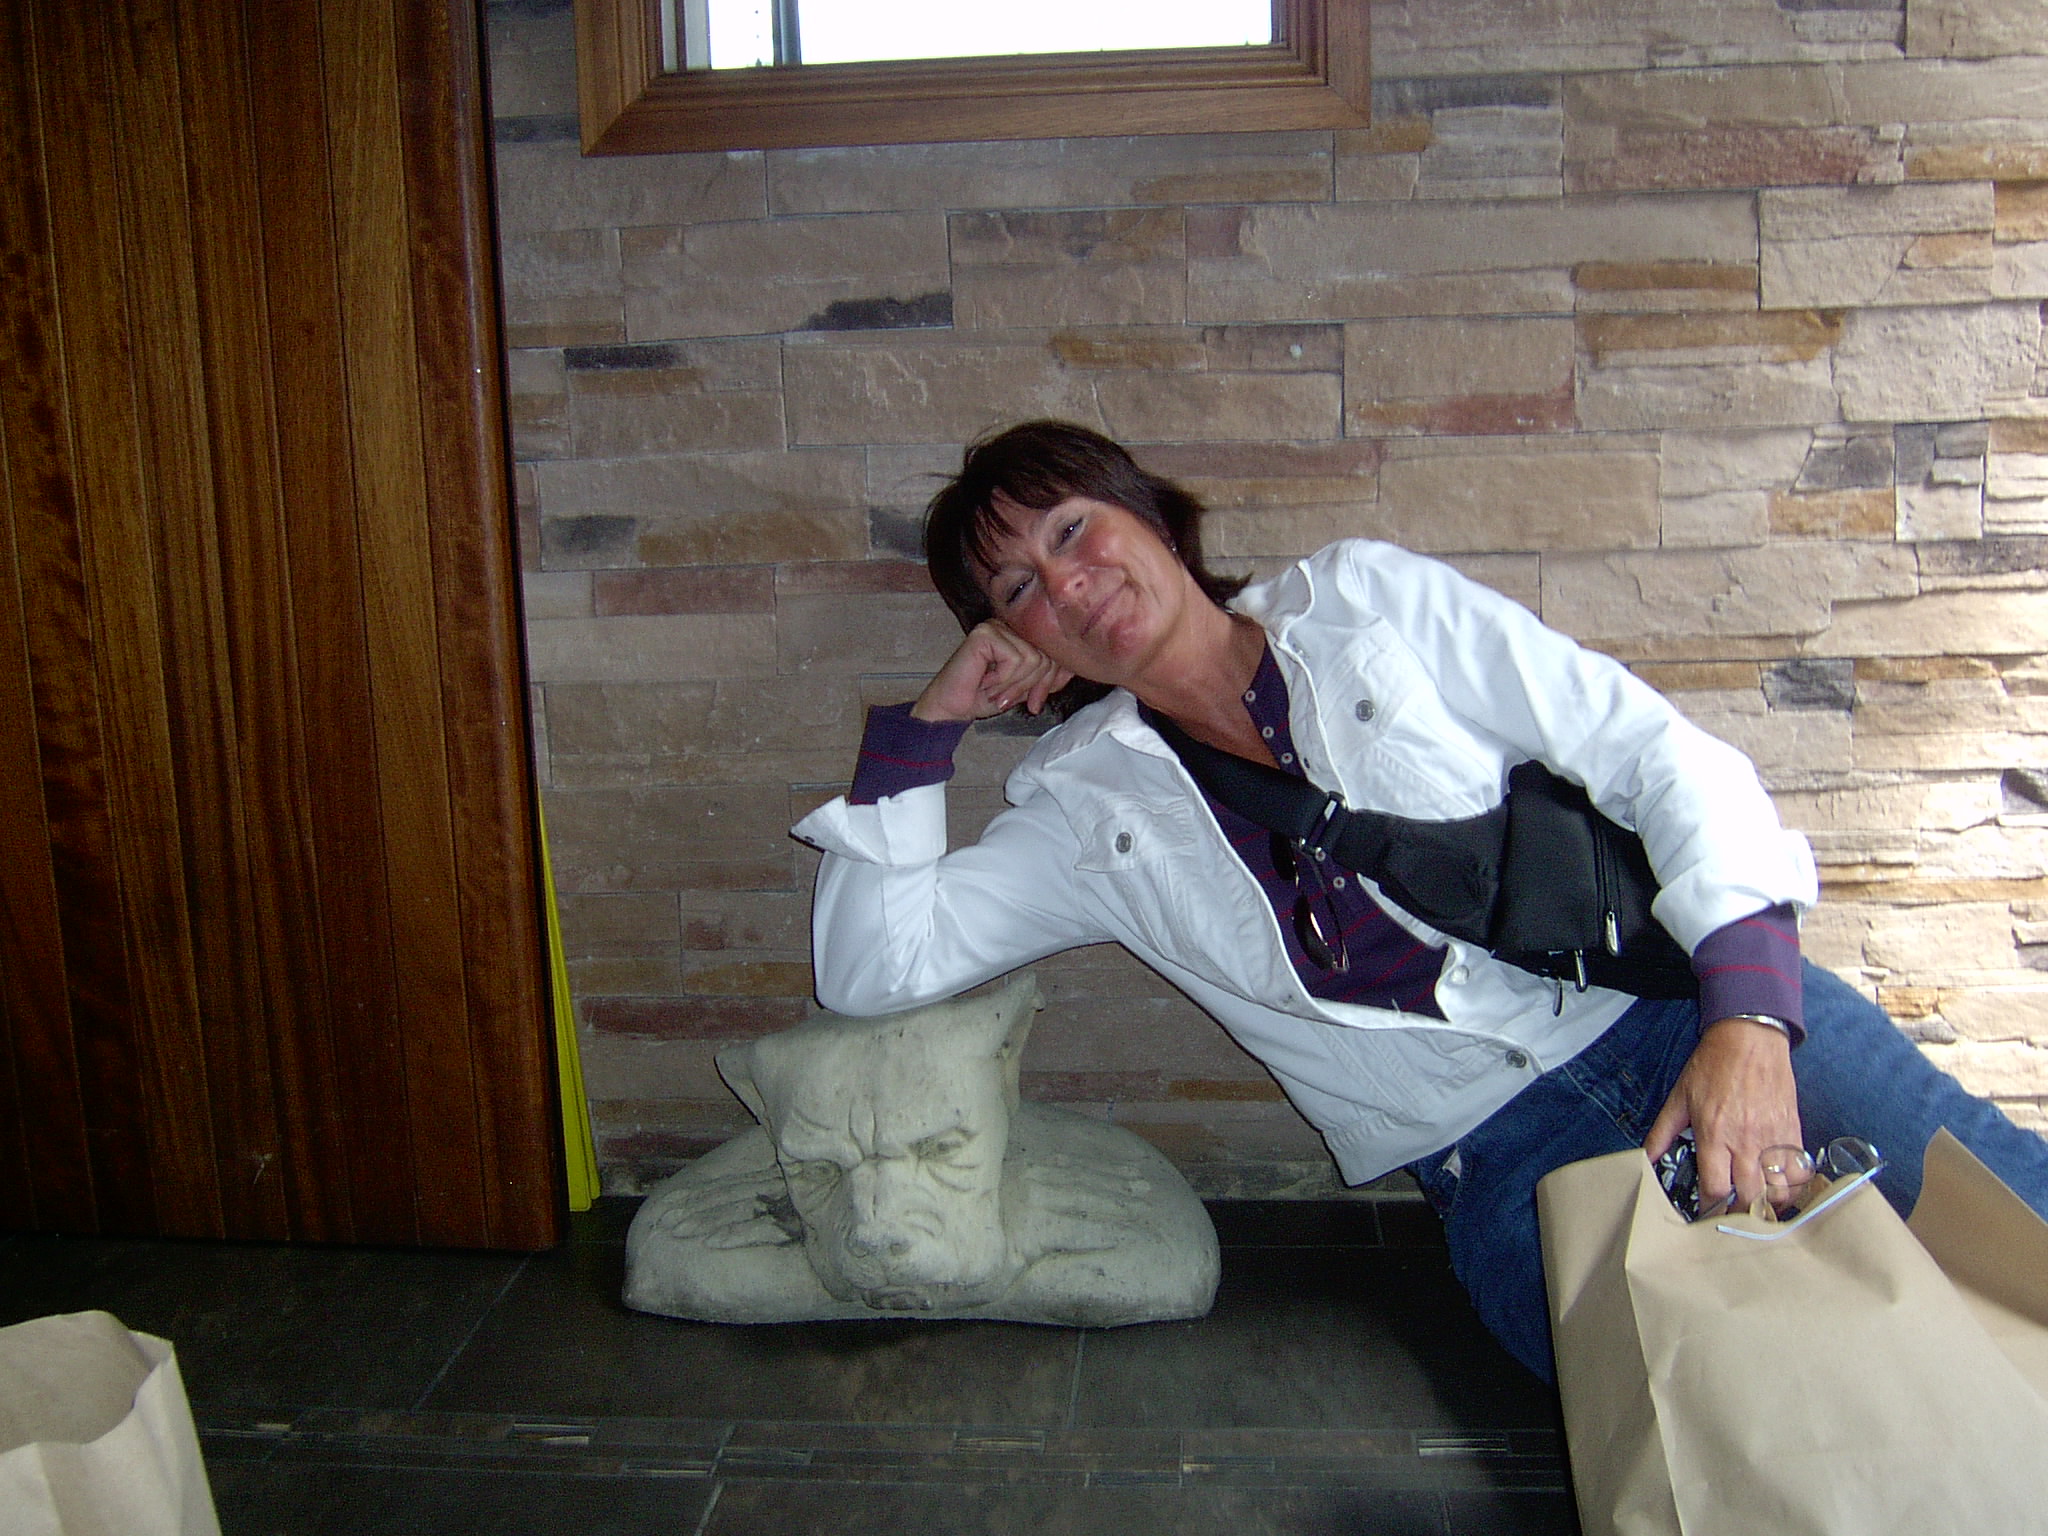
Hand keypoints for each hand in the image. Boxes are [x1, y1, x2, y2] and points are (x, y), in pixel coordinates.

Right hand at [912, 621, 1073, 722]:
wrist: (952, 708)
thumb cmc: (985, 697)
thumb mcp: (1025, 688)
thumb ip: (1047, 677)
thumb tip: (1072, 670)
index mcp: (1020, 634)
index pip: (1053, 651)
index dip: (1051, 680)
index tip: (1036, 702)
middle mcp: (1009, 625)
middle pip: (1046, 655)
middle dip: (1032, 685)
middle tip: (1007, 699)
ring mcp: (996, 626)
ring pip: (1033, 658)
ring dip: (1014, 685)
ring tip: (995, 690)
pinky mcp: (985, 633)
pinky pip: (1015, 659)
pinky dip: (1003, 679)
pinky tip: (986, 681)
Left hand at [1643, 1017, 1801, 1215]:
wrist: (1750, 1040)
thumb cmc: (1712, 1066)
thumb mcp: (1679, 1098)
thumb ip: (1663, 1132)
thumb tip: (1646, 1158)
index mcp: (1715, 1134)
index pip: (1716, 1188)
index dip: (1709, 1206)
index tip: (1705, 1210)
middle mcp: (1747, 1142)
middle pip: (1750, 1198)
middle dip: (1738, 1213)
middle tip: (1730, 1215)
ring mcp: (1774, 1139)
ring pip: (1778, 1192)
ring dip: (1767, 1205)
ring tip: (1755, 1207)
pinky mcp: (1793, 1133)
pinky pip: (1798, 1173)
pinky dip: (1791, 1188)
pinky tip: (1779, 1190)